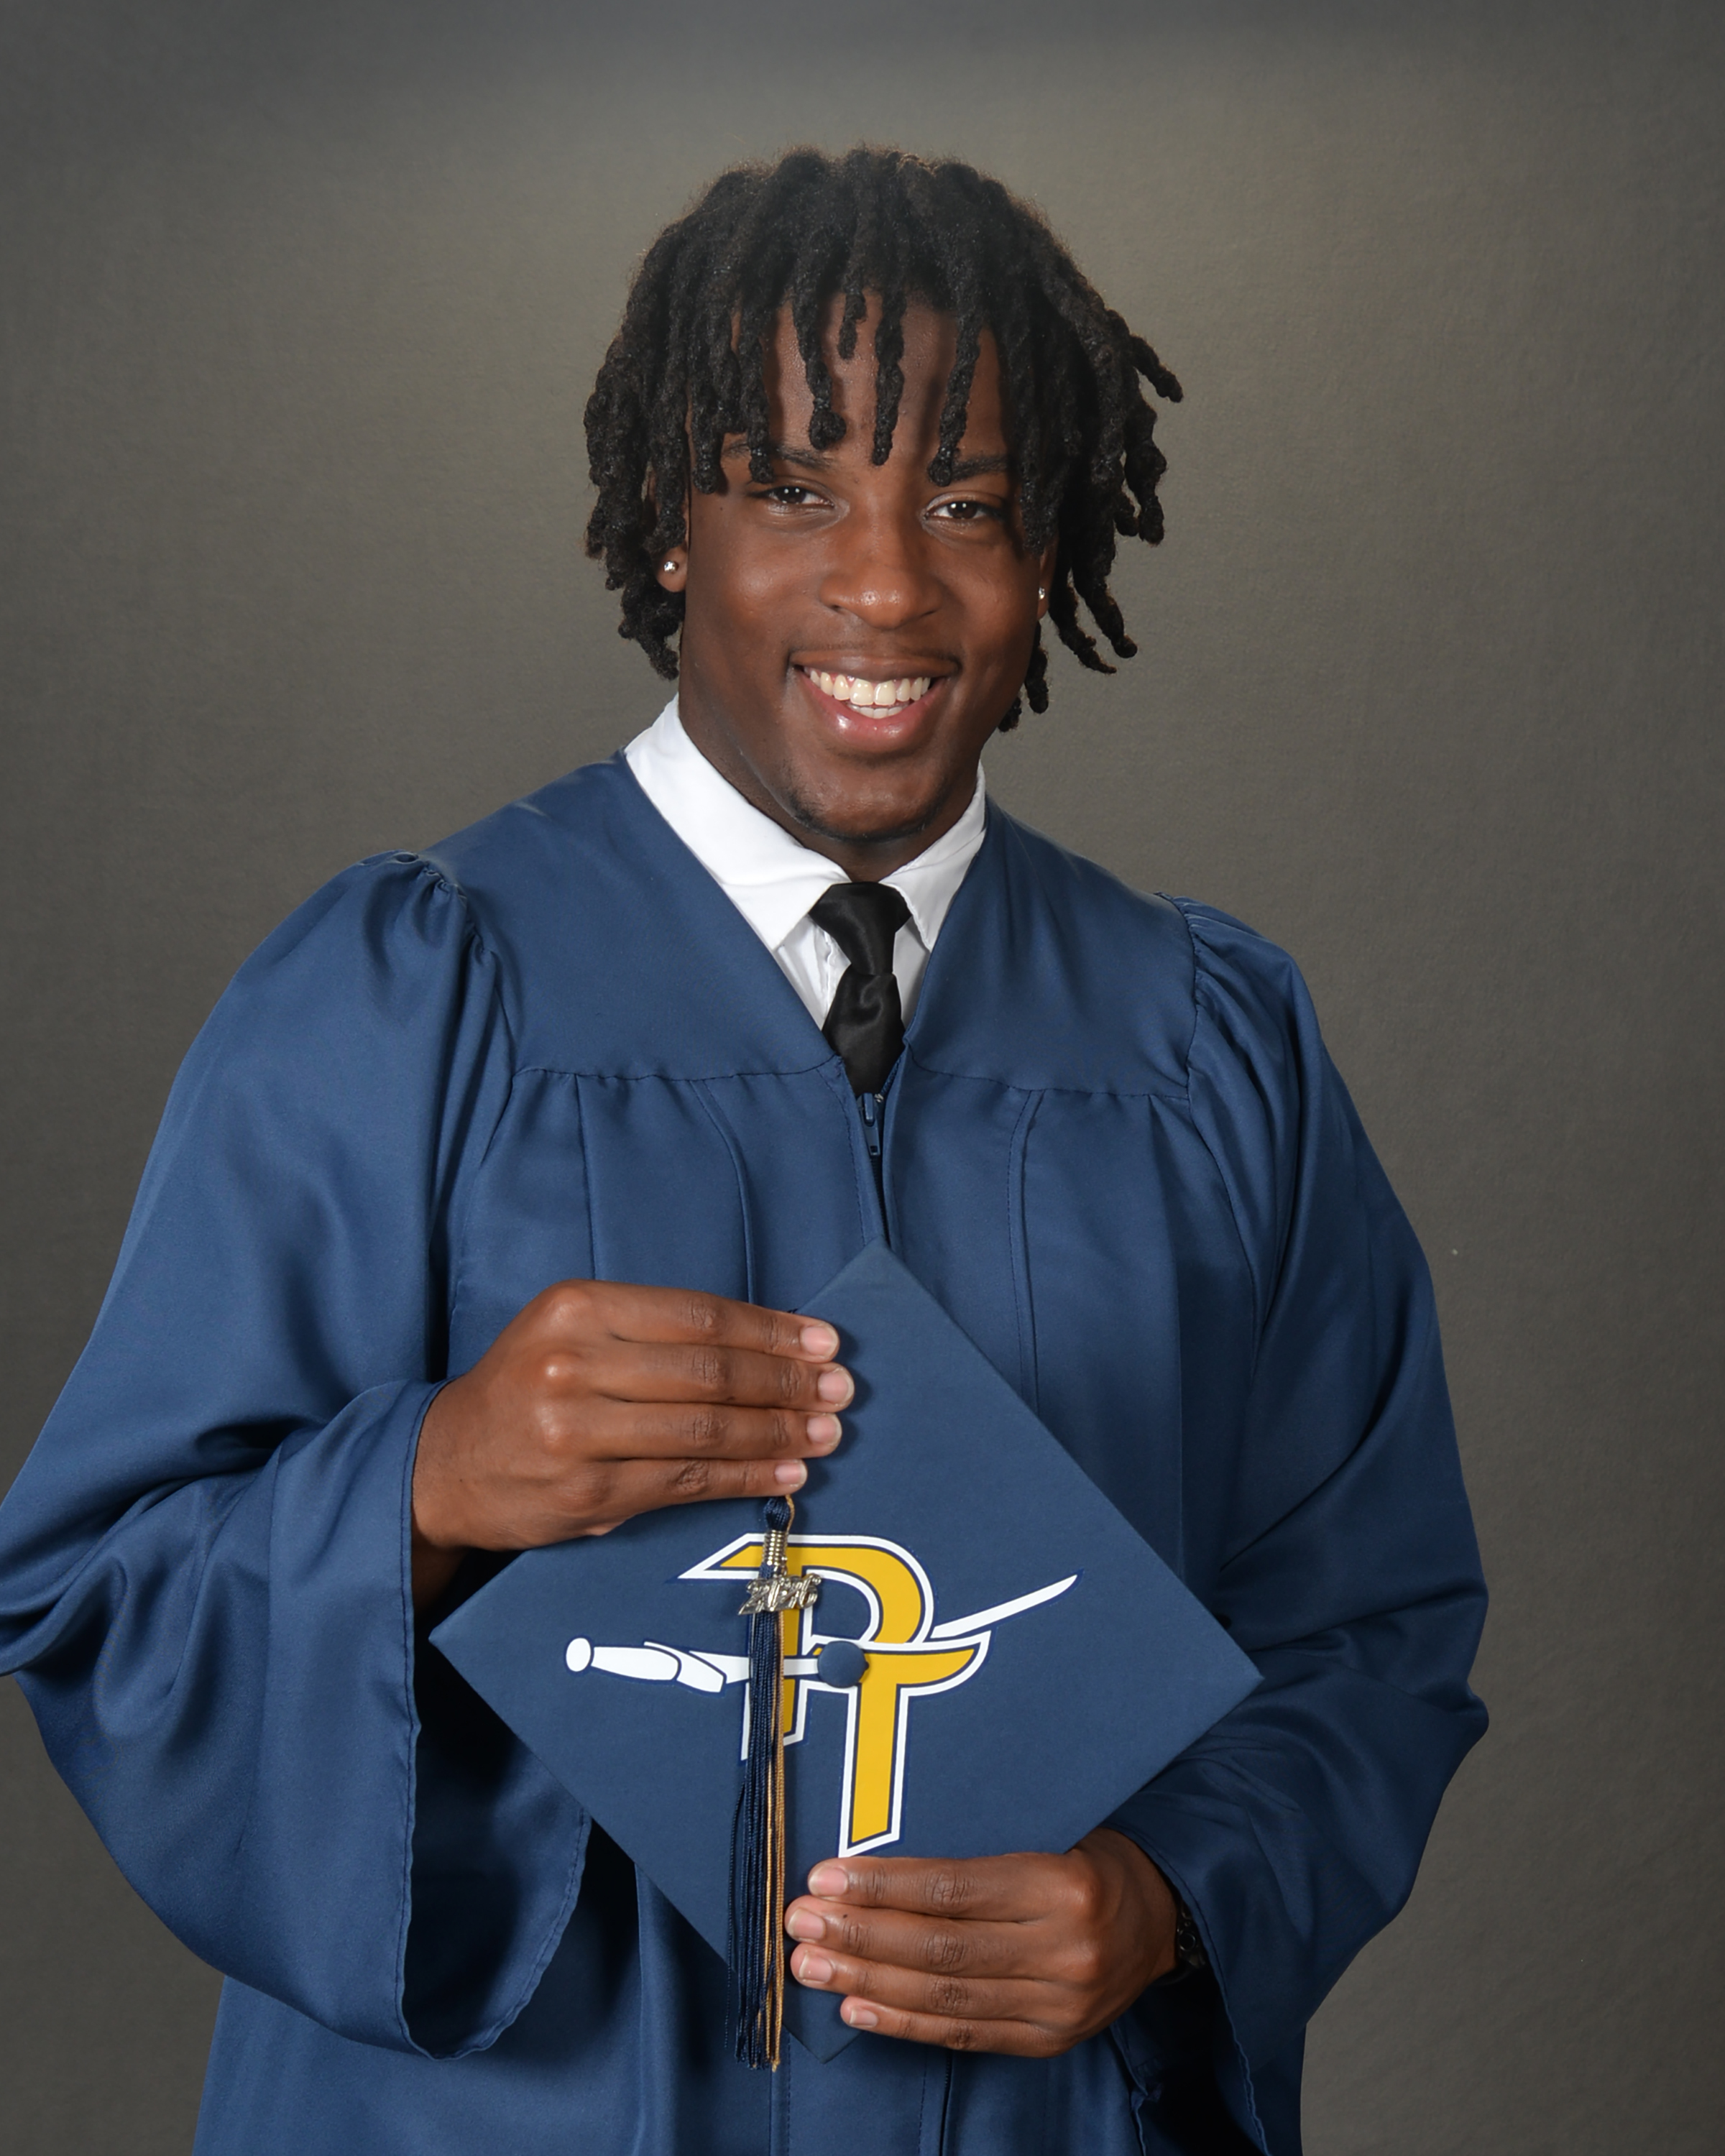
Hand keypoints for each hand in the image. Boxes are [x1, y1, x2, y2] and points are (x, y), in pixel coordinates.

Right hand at [410, 1281, 850, 1608]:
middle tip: (838, 1390)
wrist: (443, 1464)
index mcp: (577, 1308)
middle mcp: (573, 1364)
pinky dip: (744, 1478)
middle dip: (785, 1383)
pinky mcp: (586, 1492)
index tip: (822, 1342)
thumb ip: (652, 1333)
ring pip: (704, 1431)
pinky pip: (685, 1482)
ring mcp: (577, 1432)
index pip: (698, 1317)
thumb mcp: (570, 1331)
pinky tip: (784, 1472)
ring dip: (776, 1433)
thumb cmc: (525, 1388)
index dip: (770, 1331)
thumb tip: (764, 1346)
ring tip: (823, 1433)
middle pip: (709, 1373)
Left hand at [783, 1829, 1177, 2054]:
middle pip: (941, 1949)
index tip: (825, 1878)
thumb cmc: (1089, 1855)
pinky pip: (965, 2036)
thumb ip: (979, 1847)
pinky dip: (905, 2025)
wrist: (1163, 1919)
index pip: (954, 1889)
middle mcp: (1063, 1951)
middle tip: (801, 1924)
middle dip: (860, 1938)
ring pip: (945, 1998)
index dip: (884, 1887)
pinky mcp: (1048, 2041)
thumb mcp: (1048, 1828)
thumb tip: (879, 1859)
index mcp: (1063, 1885)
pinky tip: (858, 2010)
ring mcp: (1058, 2005)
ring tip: (812, 1968)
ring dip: (868, 1984)